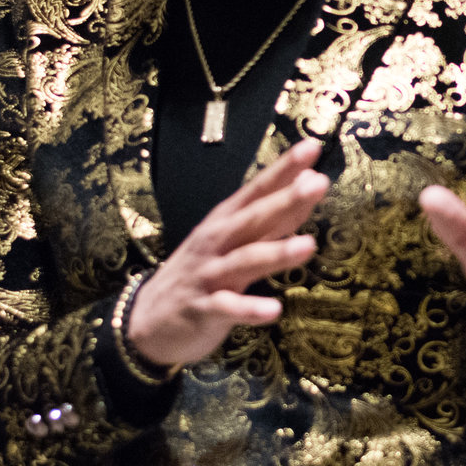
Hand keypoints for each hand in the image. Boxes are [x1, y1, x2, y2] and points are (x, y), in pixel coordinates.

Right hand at [127, 139, 329, 368]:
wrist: (148, 319)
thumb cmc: (201, 274)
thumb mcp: (233, 241)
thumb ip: (272, 217)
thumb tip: (309, 181)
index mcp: (226, 221)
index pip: (258, 189)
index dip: (284, 168)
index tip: (312, 147)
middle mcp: (216, 242)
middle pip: (253, 218)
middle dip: (285, 200)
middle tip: (318, 184)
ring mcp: (208, 275)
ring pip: (244, 260)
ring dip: (276, 253)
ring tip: (309, 245)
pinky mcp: (202, 309)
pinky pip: (227, 308)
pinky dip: (249, 309)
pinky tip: (273, 310)